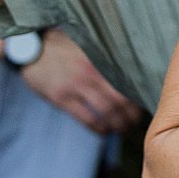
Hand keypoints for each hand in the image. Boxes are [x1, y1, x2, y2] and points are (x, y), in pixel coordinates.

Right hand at [18, 31, 140, 134]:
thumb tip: (132, 68)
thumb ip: (107, 56)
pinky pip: (86, 118)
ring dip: (119, 124)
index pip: (128, 79)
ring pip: (106, 111)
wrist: (30, 48)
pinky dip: (99, 128)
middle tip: (139, 122)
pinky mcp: (61, 98)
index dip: (139, 94)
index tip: (148, 102)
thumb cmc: (63, 46)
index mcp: (101, 58)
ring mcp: (75, 86)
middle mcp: (91, 72)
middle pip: (121, 99)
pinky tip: (105, 132)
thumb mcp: (88, 45)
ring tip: (125, 129)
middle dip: (132, 114)